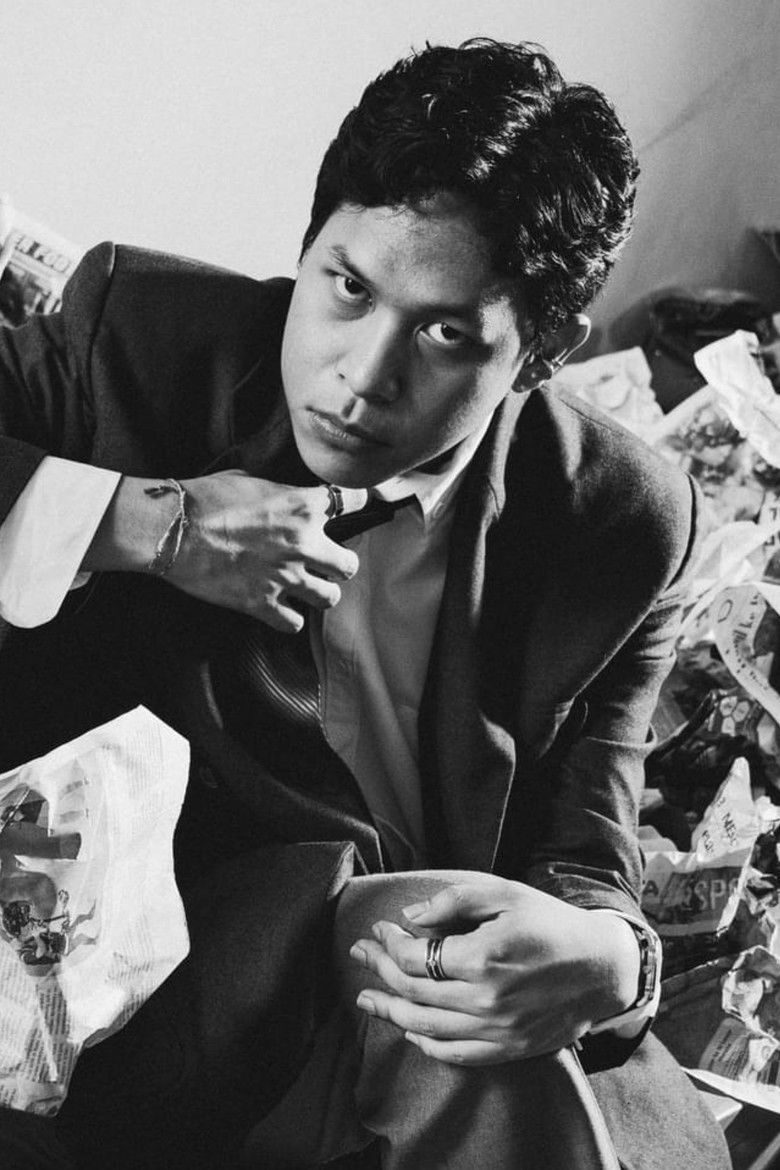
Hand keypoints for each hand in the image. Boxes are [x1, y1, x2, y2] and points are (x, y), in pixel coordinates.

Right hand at [167, 471, 366, 629]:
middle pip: (348, 564)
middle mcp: (302, 544)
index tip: (361, 503)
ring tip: (307, 588)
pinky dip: (289, 618)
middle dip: (339, 563)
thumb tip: (288, 499)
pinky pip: (294, 623)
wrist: (172, 529)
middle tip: (326, 562)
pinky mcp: (262, 604)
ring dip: (320, 592)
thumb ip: (281, 494)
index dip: (360, 501)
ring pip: (330, 597)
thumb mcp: (251, 480)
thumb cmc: (205, 499)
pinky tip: (280, 608)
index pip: (354, 499)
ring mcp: (285, 577)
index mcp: (302, 507)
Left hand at [350, 873, 639, 1064]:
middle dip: (379, 971)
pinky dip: (427, 1044)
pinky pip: (456, 1054)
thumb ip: (455, 900)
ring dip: (390, 1011)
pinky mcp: (510, 1049)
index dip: (388, 943)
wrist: (601, 967)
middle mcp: (487, 999)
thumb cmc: (551, 923)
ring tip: (366, 1000)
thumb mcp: (505, 893)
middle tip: (360, 955)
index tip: (378, 930)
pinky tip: (409, 1030)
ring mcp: (498, 1029)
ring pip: (426, 1027)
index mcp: (484, 956)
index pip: (415, 956)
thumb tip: (411, 917)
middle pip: (413, 991)